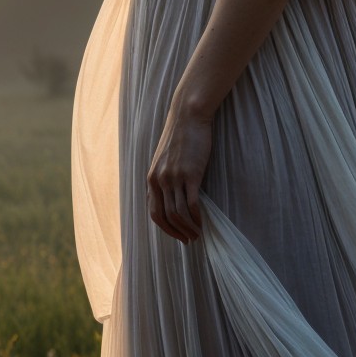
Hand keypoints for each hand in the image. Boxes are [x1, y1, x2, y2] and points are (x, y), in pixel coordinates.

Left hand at [147, 99, 214, 242]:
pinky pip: (192, 204)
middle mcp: (159, 180)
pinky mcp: (190, 174)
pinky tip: (203, 223)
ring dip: (189, 228)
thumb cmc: (180, 136)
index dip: (165, 229)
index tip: (177, 236)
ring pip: (179, 213)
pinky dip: (197, 218)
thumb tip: (171, 196)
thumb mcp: (165, 159)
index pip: (154, 212)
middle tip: (189, 240)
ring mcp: (174, 177)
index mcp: (151, 178)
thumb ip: (164, 177)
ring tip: (198, 234)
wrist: (188, 115)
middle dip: (177, 233)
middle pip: (165, 217)